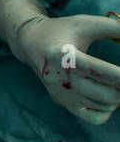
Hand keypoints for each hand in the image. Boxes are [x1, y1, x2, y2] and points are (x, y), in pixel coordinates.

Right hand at [0, 0, 119, 124]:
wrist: (31, 43)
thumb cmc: (62, 31)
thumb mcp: (85, 23)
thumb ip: (114, 27)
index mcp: (63, 56)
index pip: (100, 71)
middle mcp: (60, 78)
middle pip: (108, 95)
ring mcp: (61, 94)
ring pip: (105, 106)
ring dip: (117, 96)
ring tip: (114, 82)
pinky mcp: (63, 102)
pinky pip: (95, 118)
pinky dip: (107, 109)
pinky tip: (105, 94)